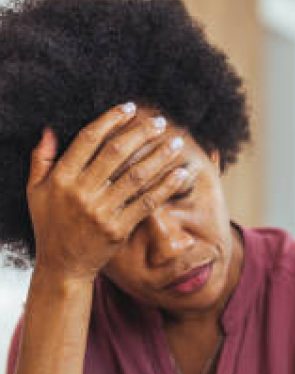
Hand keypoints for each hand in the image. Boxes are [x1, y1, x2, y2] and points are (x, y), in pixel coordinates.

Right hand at [26, 103, 188, 281]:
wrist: (63, 265)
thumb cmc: (50, 225)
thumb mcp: (35, 191)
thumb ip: (41, 159)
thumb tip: (51, 129)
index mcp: (61, 177)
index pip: (88, 139)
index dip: (111, 120)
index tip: (130, 108)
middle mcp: (81, 192)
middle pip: (116, 153)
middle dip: (141, 133)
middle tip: (160, 121)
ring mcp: (101, 211)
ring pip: (136, 176)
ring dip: (159, 156)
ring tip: (176, 142)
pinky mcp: (119, 228)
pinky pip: (147, 203)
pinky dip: (166, 186)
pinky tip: (181, 173)